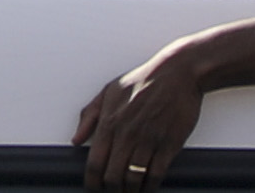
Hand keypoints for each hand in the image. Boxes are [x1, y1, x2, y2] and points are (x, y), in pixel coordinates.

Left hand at [74, 43, 208, 189]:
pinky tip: (148, 187)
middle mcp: (126, 133)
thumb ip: (89, 116)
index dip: (92, 182)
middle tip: (113, 192)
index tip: (93, 188)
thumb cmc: (142, 80)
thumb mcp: (108, 91)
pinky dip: (150, 186)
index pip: (94, 163)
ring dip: (130, 191)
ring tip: (130, 192)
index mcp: (109, 121)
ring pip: (133, 179)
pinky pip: (156, 175)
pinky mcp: (169, 144)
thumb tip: (76, 139)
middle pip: (112, 177)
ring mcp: (148, 140)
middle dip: (111, 190)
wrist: (178, 73)